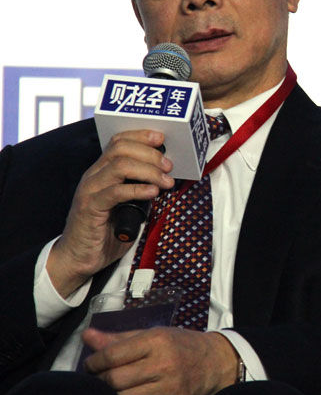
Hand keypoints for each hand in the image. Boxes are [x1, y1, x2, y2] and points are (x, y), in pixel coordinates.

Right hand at [47, 129, 174, 296]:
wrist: (78, 258)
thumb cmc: (105, 232)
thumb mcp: (127, 206)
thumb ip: (139, 190)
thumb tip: (165, 179)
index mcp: (102, 171)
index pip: (118, 141)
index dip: (140, 136)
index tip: (162, 138)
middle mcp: (94, 175)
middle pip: (121, 148)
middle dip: (149, 153)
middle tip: (168, 165)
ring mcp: (90, 190)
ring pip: (119, 165)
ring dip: (148, 170)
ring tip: (165, 180)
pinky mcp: (90, 207)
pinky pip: (115, 191)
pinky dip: (138, 189)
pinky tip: (152, 192)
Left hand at [82, 326, 238, 394]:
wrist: (213, 363)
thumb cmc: (179, 344)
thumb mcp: (152, 334)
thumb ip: (119, 338)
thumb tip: (87, 336)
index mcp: (156, 341)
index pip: (114, 354)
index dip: (95, 361)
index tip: (90, 363)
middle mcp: (162, 364)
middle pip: (116, 379)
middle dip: (99, 380)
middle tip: (94, 377)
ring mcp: (167, 389)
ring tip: (107, 389)